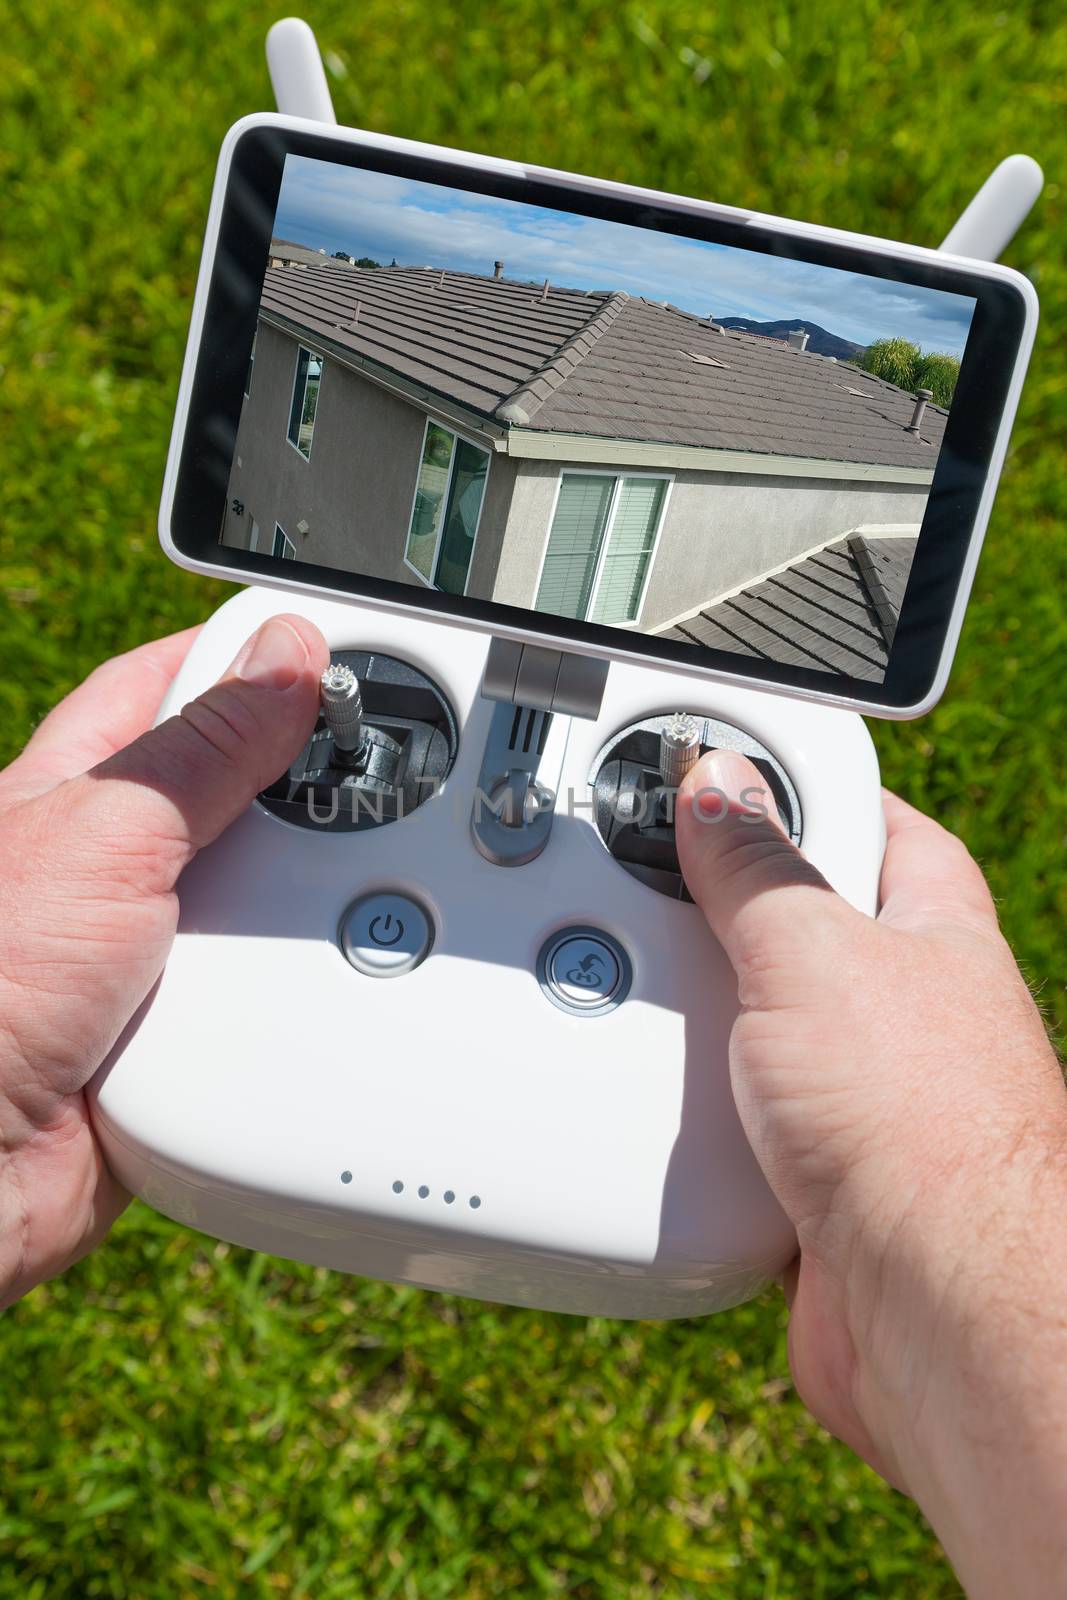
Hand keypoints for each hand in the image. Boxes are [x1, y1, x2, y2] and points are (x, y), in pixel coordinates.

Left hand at [0, 615, 328, 1309]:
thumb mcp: (106, 835)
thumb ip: (205, 751)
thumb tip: (283, 658)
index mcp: (78, 791)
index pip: (174, 687)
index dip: (250, 659)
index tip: (332, 647)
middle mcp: (114, 866)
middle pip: (242, 792)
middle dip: (305, 786)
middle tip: (379, 771)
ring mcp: (154, 951)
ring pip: (267, 897)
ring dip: (307, 898)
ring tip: (362, 883)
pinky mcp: (188, 1030)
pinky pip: (273, 991)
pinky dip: (304, 984)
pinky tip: (335, 975)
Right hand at [677, 750, 1066, 1597]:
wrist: (934, 1314)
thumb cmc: (927, 1131)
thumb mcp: (814, 953)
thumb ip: (757, 867)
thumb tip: (718, 787)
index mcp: (926, 923)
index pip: (862, 819)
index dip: (788, 789)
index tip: (713, 771)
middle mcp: (898, 1002)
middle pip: (789, 919)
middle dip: (718, 912)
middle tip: (649, 889)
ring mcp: (855, 1086)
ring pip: (750, 1022)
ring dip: (698, 1021)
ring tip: (644, 998)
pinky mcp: (810, 1165)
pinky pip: (730, 1111)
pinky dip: (692, 1106)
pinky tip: (664, 1097)